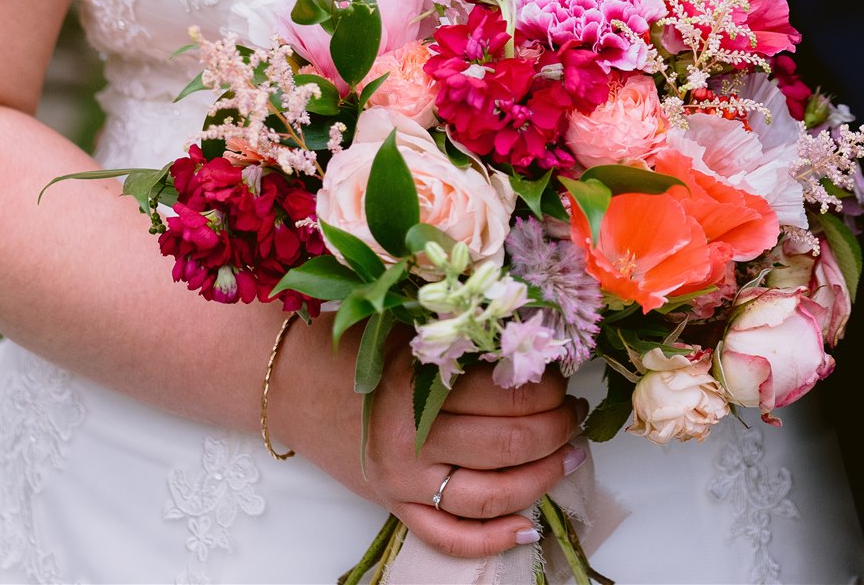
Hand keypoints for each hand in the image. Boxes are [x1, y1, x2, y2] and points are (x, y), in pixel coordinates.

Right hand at [278, 318, 586, 558]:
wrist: (289, 382)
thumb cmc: (350, 341)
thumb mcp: (407, 325)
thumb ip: (461, 335)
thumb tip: (529, 338)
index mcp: (418, 383)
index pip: (505, 393)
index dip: (547, 386)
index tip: (563, 376)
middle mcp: (412, 439)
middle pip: (507, 444)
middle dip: (556, 430)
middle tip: (575, 413)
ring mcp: (404, 480)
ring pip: (490, 495)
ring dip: (542, 478)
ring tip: (570, 457)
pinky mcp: (394, 505)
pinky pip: (447, 536)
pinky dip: (491, 539)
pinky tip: (529, 527)